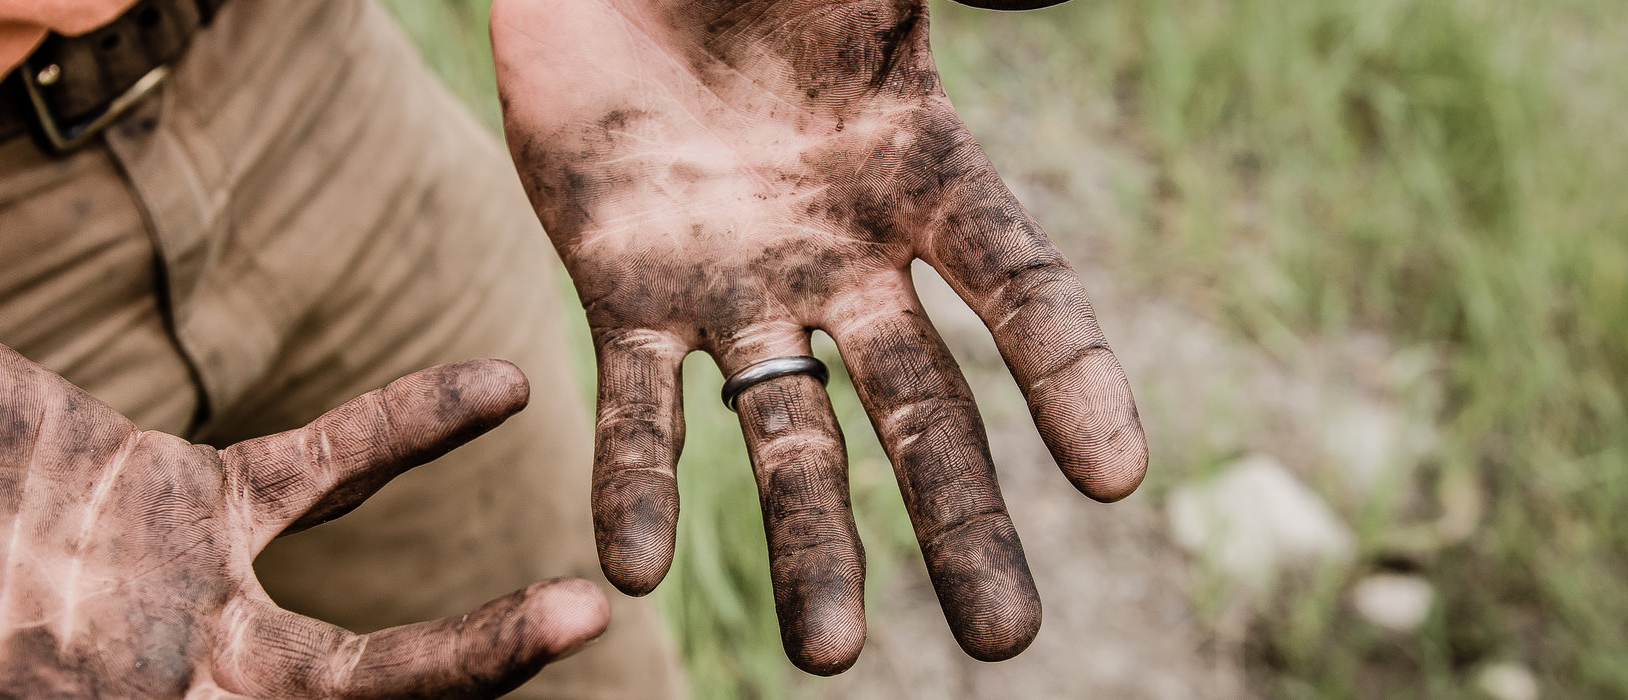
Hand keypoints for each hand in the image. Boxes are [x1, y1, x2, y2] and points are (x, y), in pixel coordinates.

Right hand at [0, 301, 606, 698]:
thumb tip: (70, 693)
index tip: (497, 692)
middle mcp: (170, 692)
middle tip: (567, 647)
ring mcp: (186, 609)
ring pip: (359, 646)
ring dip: (475, 641)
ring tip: (582, 614)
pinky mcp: (183, 502)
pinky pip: (325, 471)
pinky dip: (413, 431)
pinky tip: (500, 393)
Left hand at [493, 0, 1146, 673]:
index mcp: (918, 169)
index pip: (1017, 287)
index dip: (1070, 377)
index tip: (1118, 478)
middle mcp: (839, 253)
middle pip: (920, 406)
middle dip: (961, 522)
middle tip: (1005, 642)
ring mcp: (735, 283)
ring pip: (786, 435)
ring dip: (808, 545)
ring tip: (824, 654)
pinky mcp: (624, 291)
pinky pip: (635, 407)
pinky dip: (637, 484)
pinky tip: (632, 572)